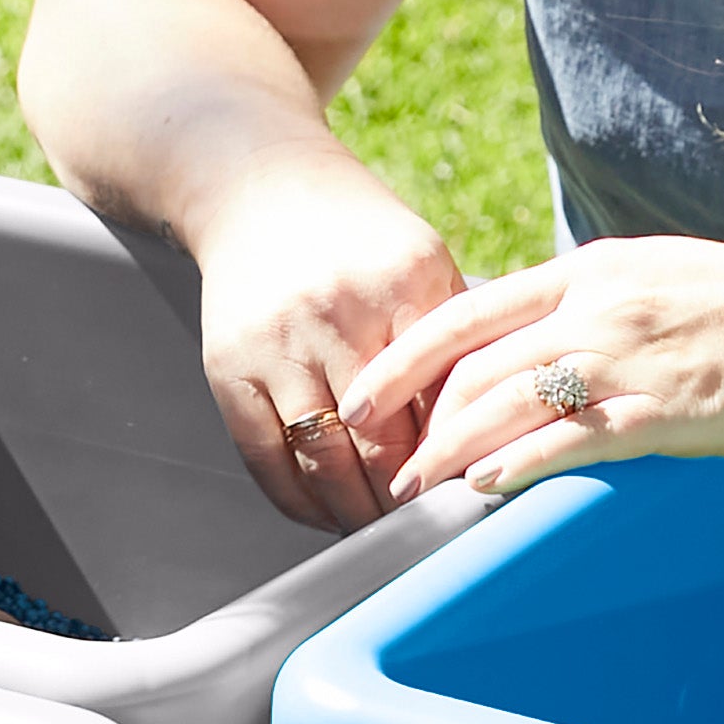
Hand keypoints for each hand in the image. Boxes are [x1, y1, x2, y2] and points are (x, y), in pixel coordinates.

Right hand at [189, 155, 469, 533]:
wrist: (259, 188)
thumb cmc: (359, 238)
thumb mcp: (423, 265)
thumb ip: (456, 342)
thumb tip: (495, 435)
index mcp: (405, 284)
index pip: (442, 402)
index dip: (458, 461)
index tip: (473, 500)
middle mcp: (338, 314)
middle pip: (383, 443)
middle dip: (408, 502)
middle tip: (431, 535)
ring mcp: (277, 344)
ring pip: (323, 461)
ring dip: (355, 514)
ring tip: (382, 536)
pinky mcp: (228, 368)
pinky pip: (265, 458)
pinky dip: (298, 501)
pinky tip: (326, 515)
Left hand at [362, 238, 723, 497]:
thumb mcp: (657, 281)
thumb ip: (590, 307)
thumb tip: (530, 345)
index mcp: (590, 270)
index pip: (468, 309)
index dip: (403, 355)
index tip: (363, 394)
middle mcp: (600, 304)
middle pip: (476, 363)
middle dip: (416, 418)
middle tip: (380, 462)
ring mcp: (634, 354)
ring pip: (512, 400)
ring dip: (452, 450)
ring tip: (414, 489)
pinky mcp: (672, 406)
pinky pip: (578, 436)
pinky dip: (522, 462)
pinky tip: (485, 487)